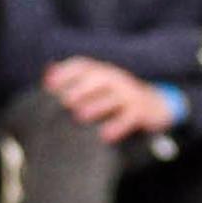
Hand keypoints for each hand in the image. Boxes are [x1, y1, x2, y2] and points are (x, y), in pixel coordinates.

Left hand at [44, 55, 174, 144]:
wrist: (154, 105)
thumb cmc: (115, 98)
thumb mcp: (97, 86)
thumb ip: (73, 80)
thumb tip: (47, 73)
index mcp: (101, 71)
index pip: (82, 66)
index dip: (65, 72)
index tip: (49, 84)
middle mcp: (115, 78)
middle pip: (97, 78)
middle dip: (80, 88)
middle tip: (64, 101)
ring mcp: (129, 93)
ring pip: (113, 97)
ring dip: (97, 105)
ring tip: (80, 116)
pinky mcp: (141, 110)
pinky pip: (130, 116)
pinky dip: (118, 125)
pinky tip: (105, 136)